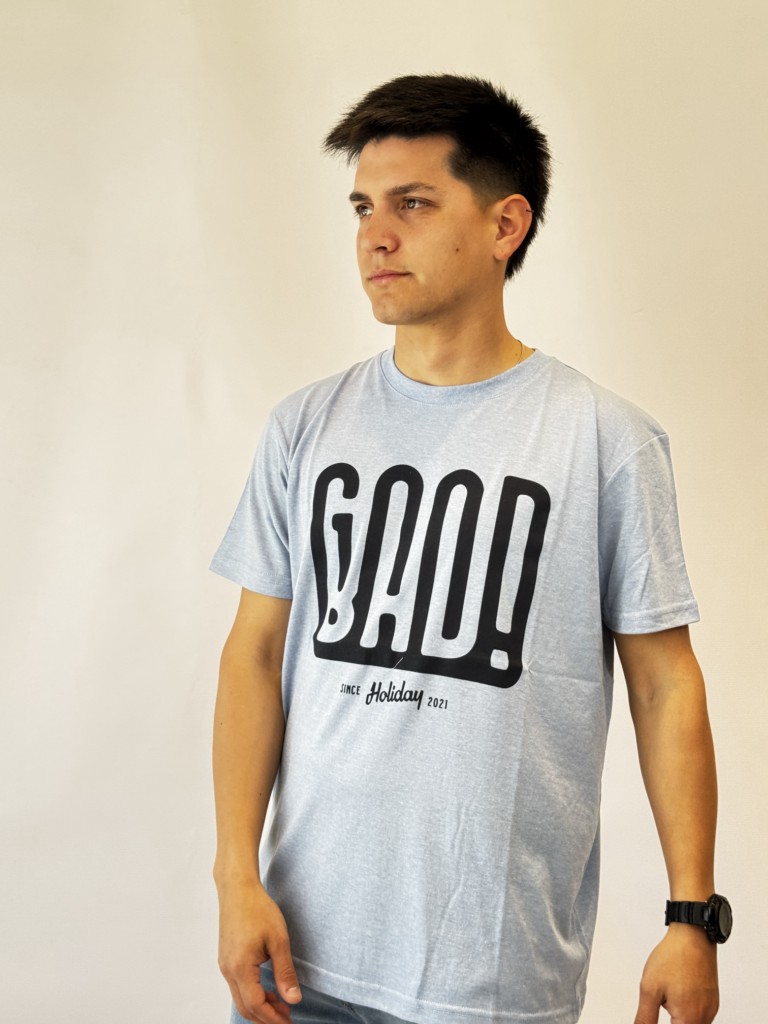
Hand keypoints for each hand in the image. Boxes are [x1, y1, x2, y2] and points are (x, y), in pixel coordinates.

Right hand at [217, 879, 301, 1022]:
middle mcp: (228, 971)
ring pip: (240, 998)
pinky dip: (253, 994)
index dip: (273, 1019)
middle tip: (288, 1018)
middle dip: (266, 1018)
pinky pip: (238, 986)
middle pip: (245, 1007)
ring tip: (282, 1005)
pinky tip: (268, 990)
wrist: (237, 889)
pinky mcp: (226, 959)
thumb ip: (285, 972)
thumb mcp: (278, 940)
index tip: (289, 1023)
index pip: (256, 1005)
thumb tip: (293, 999)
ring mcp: (225, 965)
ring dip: (260, 1007)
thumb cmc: (258, 909)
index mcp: (240, 968)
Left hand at [634, 925, 718, 1022]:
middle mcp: (705, 1017)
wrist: (693, 935)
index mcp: (690, 1019)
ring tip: (665, 999)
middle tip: (661, 1003)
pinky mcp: (712, 1000)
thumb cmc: (674, 956)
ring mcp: (711, 1008)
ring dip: (678, 1019)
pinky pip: (701, 1016)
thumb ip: (645, 1017)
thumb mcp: (649, 988)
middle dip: (671, 1020)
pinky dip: (687, 1013)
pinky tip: (676, 996)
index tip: (653, 1015)